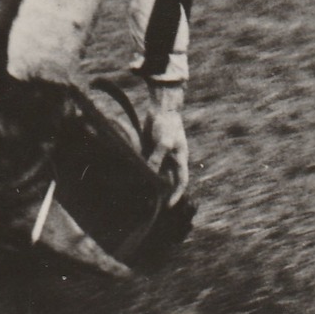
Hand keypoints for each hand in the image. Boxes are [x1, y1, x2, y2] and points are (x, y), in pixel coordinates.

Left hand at [144, 81, 188, 204]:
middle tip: (151, 205)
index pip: (181, 182)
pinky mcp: (151, 150)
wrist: (161, 107)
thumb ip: (156, 158)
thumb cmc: (167, 124)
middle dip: (161, 192)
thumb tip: (150, 173)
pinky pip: (147, 164)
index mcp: (180, 159)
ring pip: (156, 174)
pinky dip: (142, 171)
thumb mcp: (163, 142)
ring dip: (150, 183)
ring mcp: (161, 155)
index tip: (168, 206)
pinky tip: (133, 179)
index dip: (176, 194)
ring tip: (141, 195)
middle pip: (167, 180)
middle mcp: (171, 160)